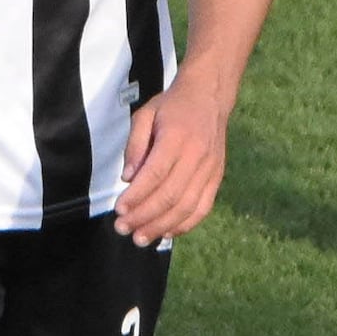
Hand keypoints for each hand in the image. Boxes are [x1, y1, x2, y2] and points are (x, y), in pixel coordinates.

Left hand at [115, 84, 234, 245]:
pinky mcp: (217, 178)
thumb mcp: (145, 115)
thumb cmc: (172, 106)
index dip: (136, 196)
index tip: (119, 210)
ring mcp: (210, 169)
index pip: (155, 174)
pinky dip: (185, 224)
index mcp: (177, 137)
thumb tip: (128, 178)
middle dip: (144, 216)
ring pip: (187, 206)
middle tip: (122, 228)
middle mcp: (197, 156)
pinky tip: (166, 233)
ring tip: (140, 238)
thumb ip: (135, 145)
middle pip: (170, 195)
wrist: (210, 97)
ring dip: (162, 226)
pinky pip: (203, 208)